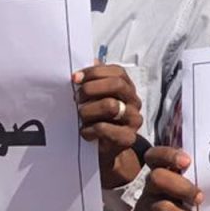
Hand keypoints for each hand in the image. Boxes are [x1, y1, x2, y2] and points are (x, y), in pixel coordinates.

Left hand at [74, 64, 143, 187]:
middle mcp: (134, 101)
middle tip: (76, 99)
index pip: (117, 72)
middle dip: (90, 90)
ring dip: (88, 111)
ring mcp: (134, 120)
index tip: (74, 79)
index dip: (94, 72)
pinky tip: (85, 132)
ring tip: (81, 117)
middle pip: (117, 85)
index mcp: (127, 88)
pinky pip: (104, 128)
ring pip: (110, 106)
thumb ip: (94, 80)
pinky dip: (89, 130)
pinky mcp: (128, 138)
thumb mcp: (95, 98)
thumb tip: (90, 58)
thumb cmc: (98, 119)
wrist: (106, 151)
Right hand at [129, 148, 208, 210]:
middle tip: (201, 198)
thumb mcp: (203, 203)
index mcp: (165, 179)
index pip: (155, 157)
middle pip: (157, 178)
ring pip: (161, 207)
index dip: (167, 155)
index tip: (187, 163)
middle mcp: (150, 193)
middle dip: (182, 187)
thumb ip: (206, 187)